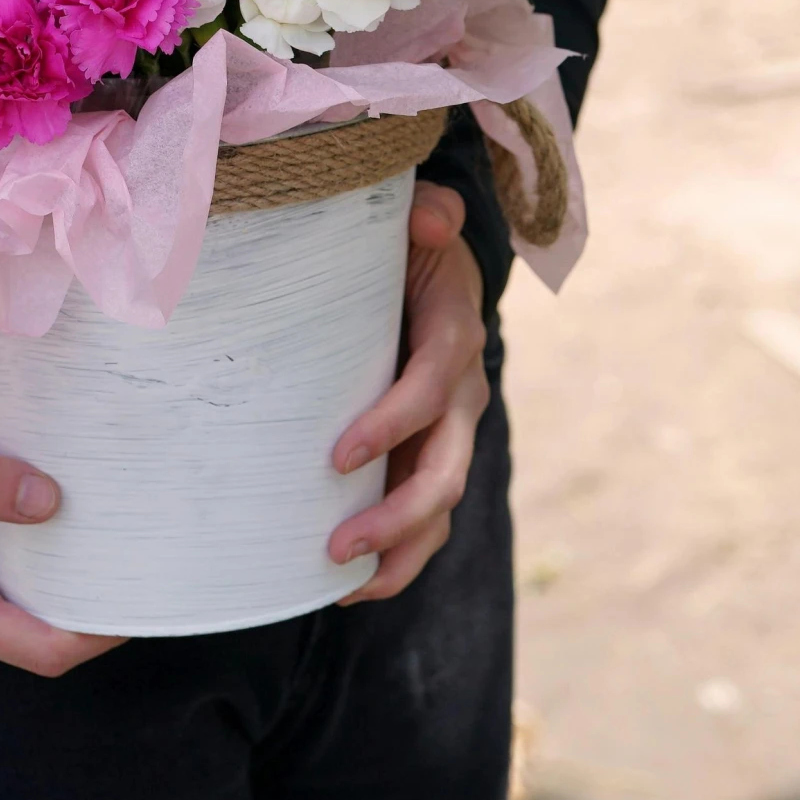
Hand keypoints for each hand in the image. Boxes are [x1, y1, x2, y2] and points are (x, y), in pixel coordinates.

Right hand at [0, 452, 127, 675]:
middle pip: (38, 637)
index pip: (43, 650)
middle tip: (138, 571)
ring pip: (26, 615)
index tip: (142, 605)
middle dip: (87, 611)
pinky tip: (72, 533)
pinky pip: (12, 590)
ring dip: (67, 588)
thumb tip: (47, 501)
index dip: (97, 636)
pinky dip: (43, 569)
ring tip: (114, 549)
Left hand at [327, 179, 488, 603]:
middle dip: (396, 513)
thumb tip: (432, 220)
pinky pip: (427, 521)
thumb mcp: (414, 220)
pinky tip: (348, 587)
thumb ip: (426, 213)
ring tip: (339, 580)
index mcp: (454, 334)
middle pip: (447, 468)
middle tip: (336, 544)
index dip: (393, 422)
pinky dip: (397, 559)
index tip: (338, 455)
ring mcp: (451, 433)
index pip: (434, 386)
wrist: (428, 272)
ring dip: (398, 550)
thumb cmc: (404, 248)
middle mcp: (462, 393)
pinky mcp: (431, 457)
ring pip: (442, 507)